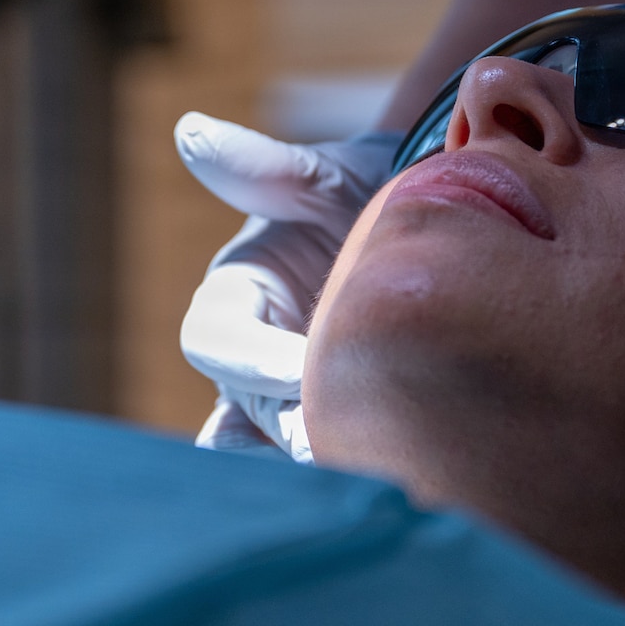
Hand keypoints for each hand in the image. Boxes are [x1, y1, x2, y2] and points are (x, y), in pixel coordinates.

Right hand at [175, 113, 398, 459]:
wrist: (433, 228)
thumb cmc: (366, 193)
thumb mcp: (322, 177)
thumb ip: (265, 167)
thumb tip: (191, 134)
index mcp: (233, 301)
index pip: (215, 339)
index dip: (249, 359)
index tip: (298, 369)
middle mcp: (251, 363)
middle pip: (239, 418)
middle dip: (278, 437)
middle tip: (328, 452)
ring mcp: (290, 405)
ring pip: (273, 459)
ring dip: (310, 473)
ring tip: (360, 486)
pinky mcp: (339, 432)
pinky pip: (328, 473)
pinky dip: (351, 484)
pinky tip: (398, 492)